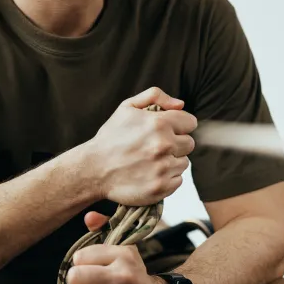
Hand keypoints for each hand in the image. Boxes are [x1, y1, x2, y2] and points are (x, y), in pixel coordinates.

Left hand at [66, 214, 172, 283]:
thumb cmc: (133, 277)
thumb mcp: (125, 251)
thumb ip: (106, 229)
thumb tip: (89, 217)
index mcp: (125, 256)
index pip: (80, 256)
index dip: (80, 264)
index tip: (89, 268)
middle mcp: (124, 277)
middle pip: (75, 277)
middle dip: (76, 283)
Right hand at [84, 87, 197, 205]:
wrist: (93, 169)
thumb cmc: (111, 137)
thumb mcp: (127, 107)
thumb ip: (155, 96)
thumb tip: (180, 104)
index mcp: (159, 123)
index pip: (190, 123)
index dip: (179, 125)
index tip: (168, 130)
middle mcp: (164, 145)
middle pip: (189, 143)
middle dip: (176, 144)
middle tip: (156, 147)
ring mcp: (163, 168)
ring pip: (184, 163)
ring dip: (171, 161)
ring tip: (150, 161)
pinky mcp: (161, 187)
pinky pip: (178, 180)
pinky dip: (167, 178)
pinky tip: (150, 174)